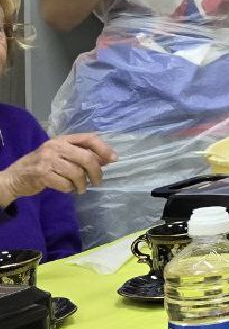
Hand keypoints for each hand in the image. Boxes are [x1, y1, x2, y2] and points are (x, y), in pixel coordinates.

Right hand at [0, 133, 116, 204]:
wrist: (15, 177)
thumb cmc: (43, 165)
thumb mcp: (62, 156)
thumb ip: (83, 155)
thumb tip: (109, 158)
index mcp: (63, 139)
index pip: (89, 138)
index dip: (104, 148)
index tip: (114, 159)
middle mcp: (55, 146)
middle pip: (86, 158)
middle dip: (96, 172)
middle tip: (97, 182)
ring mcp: (47, 159)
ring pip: (77, 173)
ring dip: (82, 184)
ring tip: (79, 188)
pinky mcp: (42, 174)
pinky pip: (65, 184)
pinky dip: (69, 189)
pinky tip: (66, 189)